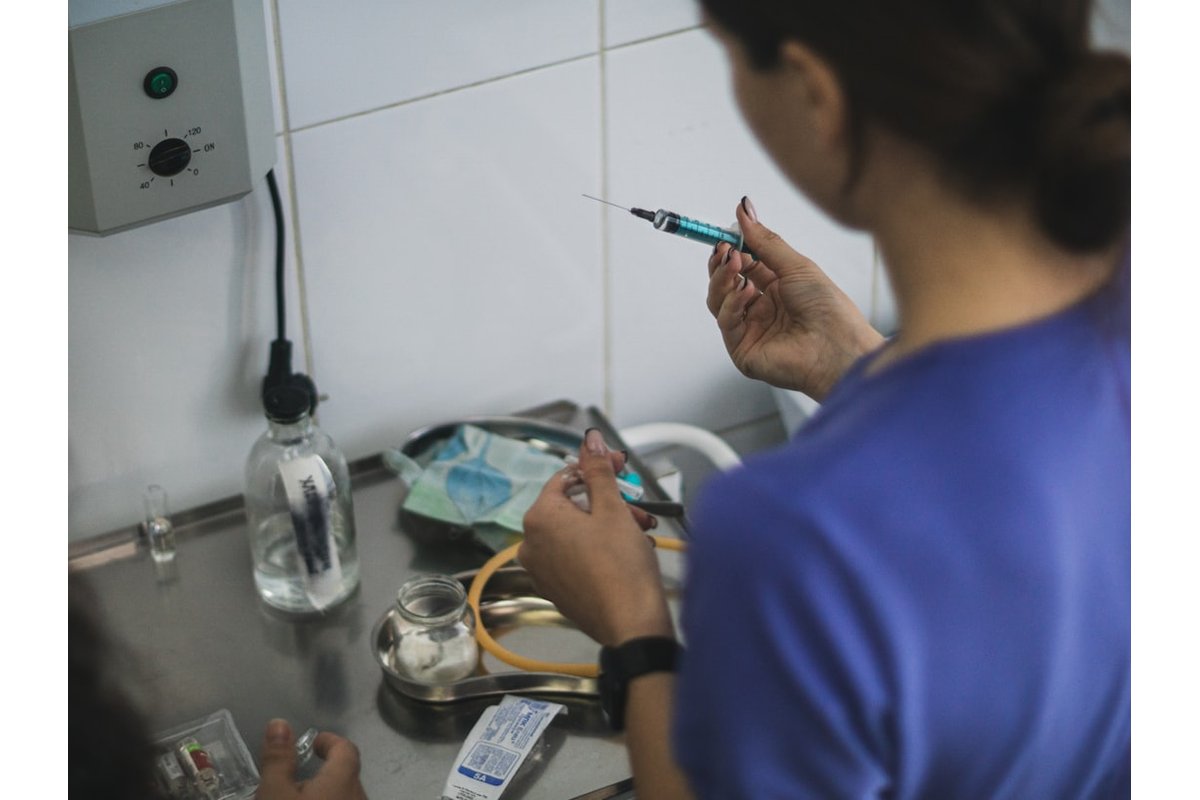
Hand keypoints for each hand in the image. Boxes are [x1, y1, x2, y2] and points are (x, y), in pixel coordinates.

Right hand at [255, 719, 367, 799]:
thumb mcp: (275, 794)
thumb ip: (277, 760)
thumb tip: (280, 723)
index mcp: (344, 780)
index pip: (346, 749)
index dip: (330, 742)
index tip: (314, 742)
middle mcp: (358, 796)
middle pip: (346, 774)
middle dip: (324, 771)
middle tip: (296, 777)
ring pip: (345, 795)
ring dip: (324, 792)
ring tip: (296, 796)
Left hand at [519, 429, 674, 646]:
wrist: (631, 624)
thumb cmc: (622, 568)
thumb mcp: (613, 509)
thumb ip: (598, 470)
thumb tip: (589, 440)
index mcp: (539, 518)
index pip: (566, 477)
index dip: (597, 469)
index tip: (620, 466)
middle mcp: (532, 543)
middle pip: (572, 505)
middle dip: (608, 501)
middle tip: (637, 506)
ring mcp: (542, 569)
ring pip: (576, 532)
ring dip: (609, 525)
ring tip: (640, 531)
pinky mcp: (556, 589)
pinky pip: (576, 556)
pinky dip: (599, 548)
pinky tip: (627, 551)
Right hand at [707, 197, 883, 399]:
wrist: (838, 346)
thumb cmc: (828, 309)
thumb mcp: (796, 265)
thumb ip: (765, 241)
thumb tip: (744, 210)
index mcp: (775, 288)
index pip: (742, 265)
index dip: (731, 250)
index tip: (725, 235)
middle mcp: (760, 309)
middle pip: (724, 283)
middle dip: (721, 264)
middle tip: (725, 250)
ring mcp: (750, 330)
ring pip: (718, 301)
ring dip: (722, 280)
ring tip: (736, 266)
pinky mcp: (742, 349)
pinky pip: (725, 322)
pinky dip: (731, 304)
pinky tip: (746, 292)